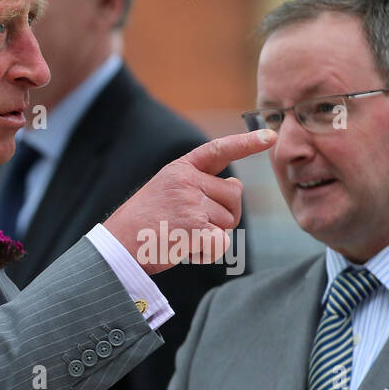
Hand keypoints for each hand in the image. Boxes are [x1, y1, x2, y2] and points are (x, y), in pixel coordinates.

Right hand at [103, 129, 275, 274]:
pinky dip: (208, 253)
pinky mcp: (194, 227)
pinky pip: (222, 242)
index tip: (271, 136)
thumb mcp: (169, 190)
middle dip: (223, 215)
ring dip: (212, 236)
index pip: (219, 150)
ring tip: (182, 236)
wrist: (118, 247)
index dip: (247, 143)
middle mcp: (187, 181)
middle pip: (234, 197)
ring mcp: (191, 203)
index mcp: (181, 168)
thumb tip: (237, 186)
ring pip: (229, 222)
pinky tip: (185, 250)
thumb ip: (202, 185)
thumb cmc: (145, 222)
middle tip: (194, 226)